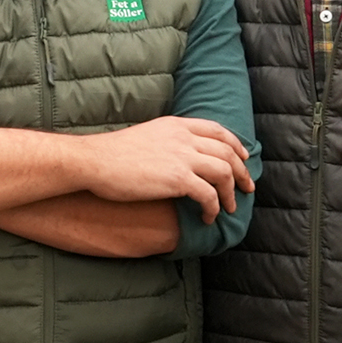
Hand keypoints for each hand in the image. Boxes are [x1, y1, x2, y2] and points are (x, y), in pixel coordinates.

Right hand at [83, 116, 253, 222]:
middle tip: (247, 188)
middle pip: (227, 151)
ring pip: (224, 172)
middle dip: (241, 172)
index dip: (235, 145)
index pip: (217, 130)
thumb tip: (179, 158)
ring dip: (231, 193)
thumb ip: (167, 141)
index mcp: (176, 125)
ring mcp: (182, 157)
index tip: (243, 158)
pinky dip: (214, 208)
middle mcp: (183, 137)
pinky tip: (208, 217)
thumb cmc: (112, 154)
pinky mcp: (177, 179)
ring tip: (230, 208)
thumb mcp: (146, 136)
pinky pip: (209, 194)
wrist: (94, 161)